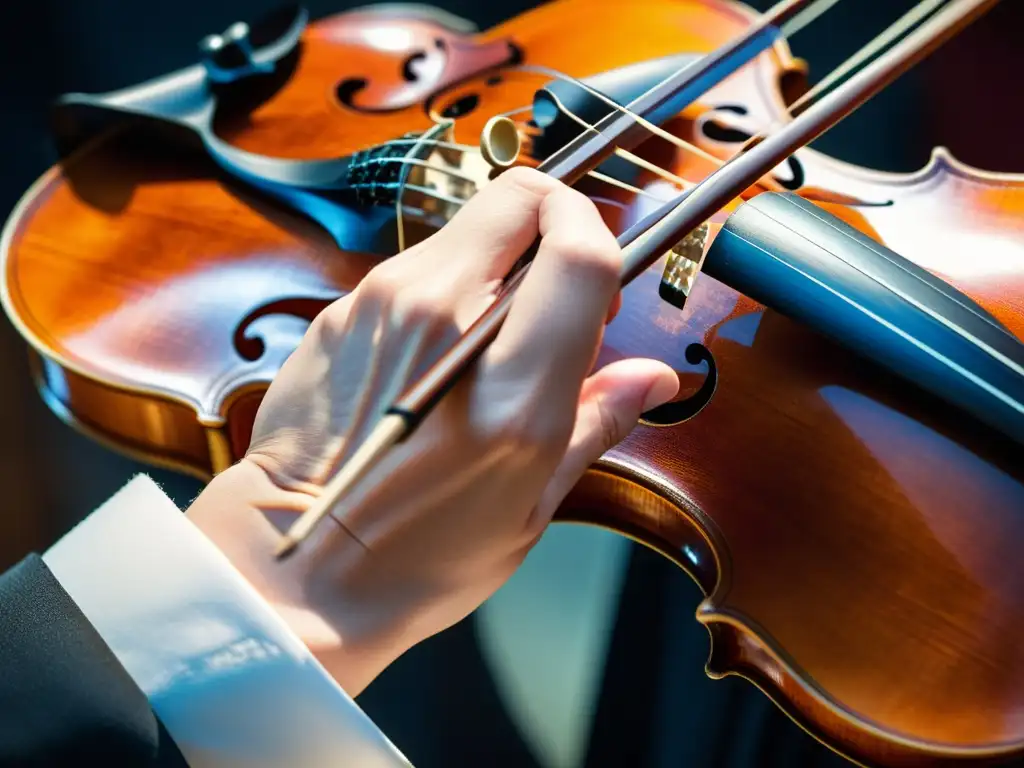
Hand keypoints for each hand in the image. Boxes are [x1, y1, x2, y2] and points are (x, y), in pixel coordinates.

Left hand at [186, 167, 677, 694]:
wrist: (297, 565)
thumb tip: (652, 378)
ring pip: (466, 230)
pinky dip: (445, 289)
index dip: (601, 233)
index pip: (577, 249)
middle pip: (517, 201)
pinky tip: (437, 353)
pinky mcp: (342, 310)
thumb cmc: (417, 556)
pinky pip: (416, 268)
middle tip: (557, 291)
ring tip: (493, 336)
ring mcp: (383, 307)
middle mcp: (445, 326)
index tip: (604, 266)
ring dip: (498, 261)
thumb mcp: (531, 505)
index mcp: (511, 389)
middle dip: (554, 222)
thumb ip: (597, 422)